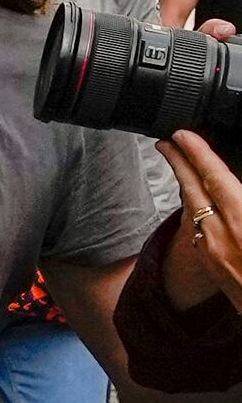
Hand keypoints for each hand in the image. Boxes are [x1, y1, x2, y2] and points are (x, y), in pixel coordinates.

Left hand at [158, 129, 241, 315]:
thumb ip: (240, 199)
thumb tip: (230, 187)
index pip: (214, 177)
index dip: (196, 153)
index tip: (181, 135)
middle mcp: (222, 235)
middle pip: (192, 190)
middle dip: (178, 163)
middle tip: (167, 143)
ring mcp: (213, 253)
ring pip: (192, 211)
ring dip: (185, 186)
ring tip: (180, 167)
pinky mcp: (212, 267)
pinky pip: (198, 231)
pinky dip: (195, 212)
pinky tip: (196, 206)